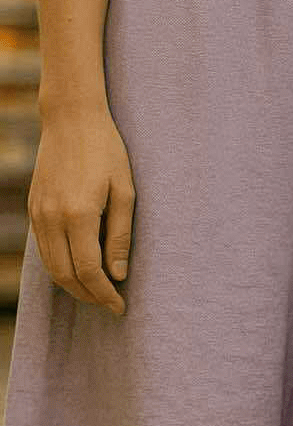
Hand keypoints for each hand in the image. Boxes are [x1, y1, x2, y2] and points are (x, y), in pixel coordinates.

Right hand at [28, 101, 135, 315]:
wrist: (71, 119)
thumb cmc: (106, 152)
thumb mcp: (125, 192)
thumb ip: (120, 236)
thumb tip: (118, 275)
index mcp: (79, 214)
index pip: (90, 271)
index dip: (105, 295)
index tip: (120, 307)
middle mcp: (52, 217)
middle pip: (66, 276)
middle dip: (89, 296)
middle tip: (111, 303)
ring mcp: (38, 213)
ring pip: (51, 266)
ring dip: (73, 285)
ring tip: (97, 291)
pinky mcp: (33, 208)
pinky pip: (44, 250)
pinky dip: (60, 266)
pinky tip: (80, 269)